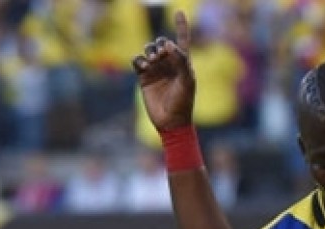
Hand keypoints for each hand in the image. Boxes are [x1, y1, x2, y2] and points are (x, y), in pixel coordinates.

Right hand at [132, 11, 195, 131]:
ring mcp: (156, 70)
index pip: (182, 40)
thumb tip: (167, 43)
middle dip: (159, 45)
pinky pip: (137, 61)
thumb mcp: (187, 80)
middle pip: (160, 43)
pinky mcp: (144, 77)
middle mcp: (169, 64)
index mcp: (183, 63)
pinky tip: (144, 66)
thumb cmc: (183, 102)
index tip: (178, 11)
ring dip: (149, 51)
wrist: (170, 121)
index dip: (181, 25)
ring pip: (148, 50)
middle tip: (161, 55)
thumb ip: (180, 60)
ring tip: (153, 61)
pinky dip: (139, 60)